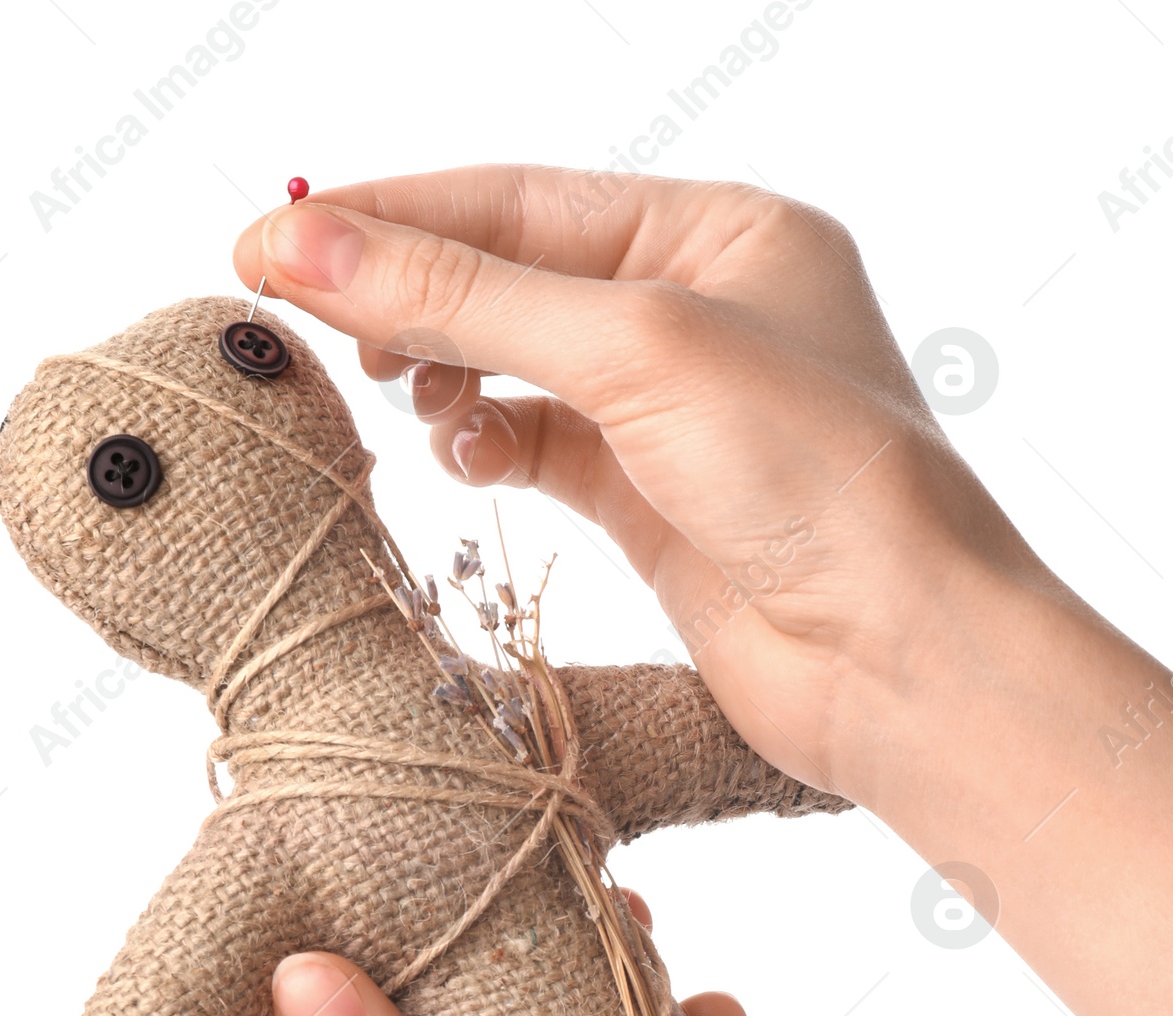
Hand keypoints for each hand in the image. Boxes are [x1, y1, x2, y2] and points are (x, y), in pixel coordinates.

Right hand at [232, 168, 1035, 805]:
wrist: (900, 658)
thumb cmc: (821, 479)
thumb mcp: (636, 349)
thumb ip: (469, 297)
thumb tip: (309, 250)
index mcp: (724, 231)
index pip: (521, 200)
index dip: (391, 215)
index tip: (272, 240)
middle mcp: (703, 313)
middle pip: (512, 277)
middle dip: (407, 293)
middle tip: (295, 314)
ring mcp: (678, 417)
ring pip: (519, 368)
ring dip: (443, 372)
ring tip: (392, 393)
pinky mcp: (656, 509)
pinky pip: (539, 451)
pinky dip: (485, 446)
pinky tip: (456, 455)